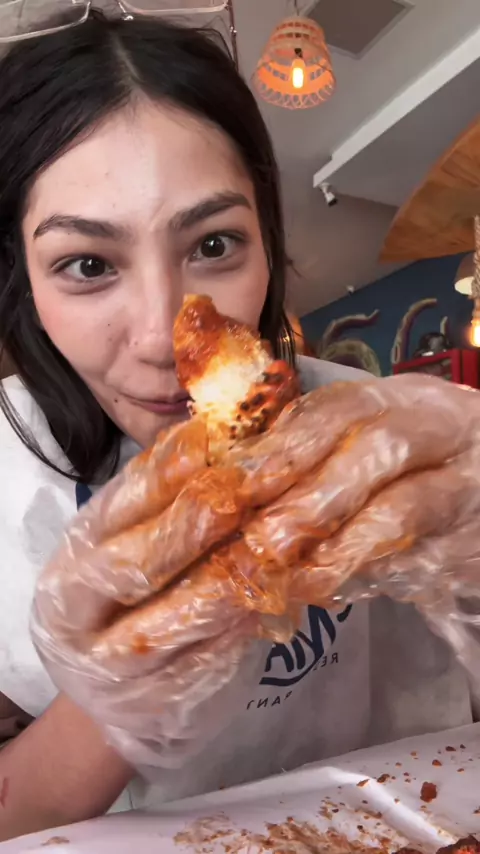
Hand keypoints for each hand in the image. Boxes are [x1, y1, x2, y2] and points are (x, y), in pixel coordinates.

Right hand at [31, 418, 270, 771]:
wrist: (111, 703)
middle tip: (242, 493)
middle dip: (190, 526)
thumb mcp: (126, 550)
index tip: (213, 445)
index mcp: (72, 560)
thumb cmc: (128, 605)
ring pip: (169, 621)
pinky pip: (201, 665)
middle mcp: (77, 614)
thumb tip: (223, 442)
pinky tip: (273, 602)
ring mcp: (111, 667)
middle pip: (132, 565)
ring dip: (225, 582)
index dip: (165, 475)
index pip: (115, 510)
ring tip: (273, 545)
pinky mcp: (155, 704)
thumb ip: (164, 508)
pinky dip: (239, 632)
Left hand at [229, 373, 479, 606]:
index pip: (345, 407)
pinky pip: (422, 561)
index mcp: (405, 398)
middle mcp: (443, 430)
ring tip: (296, 579)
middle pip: (378, 450)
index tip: (247, 486)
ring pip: (405, 510)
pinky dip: (371, 580)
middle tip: (264, 540)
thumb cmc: (415, 463)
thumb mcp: (377, 436)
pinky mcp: (474, 541)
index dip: (293, 445)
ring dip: (341, 548)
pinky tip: (333, 592)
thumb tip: (243, 482)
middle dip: (314, 498)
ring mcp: (466, 485)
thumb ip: (320, 449)